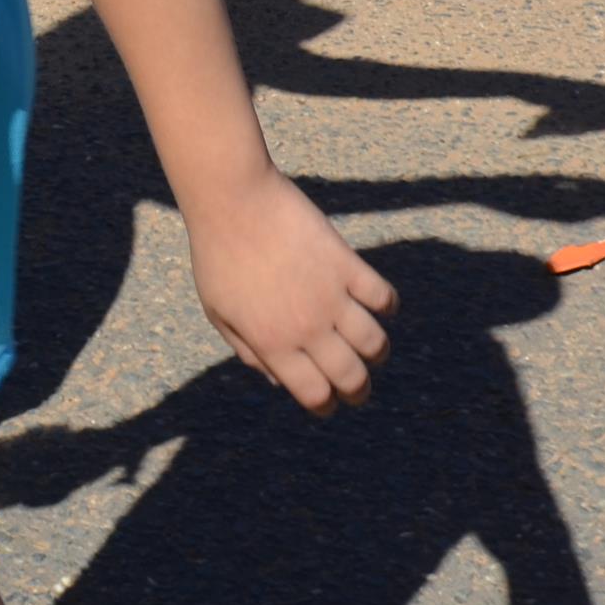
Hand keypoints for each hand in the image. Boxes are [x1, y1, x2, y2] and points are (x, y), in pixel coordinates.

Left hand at [181, 166, 393, 411]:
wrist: (233, 200)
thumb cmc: (217, 256)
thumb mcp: (219, 313)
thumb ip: (248, 352)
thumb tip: (277, 381)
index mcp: (272, 344)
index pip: (315, 395)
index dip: (325, 404)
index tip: (328, 400)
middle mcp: (306, 327)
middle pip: (351, 377)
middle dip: (358, 390)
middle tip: (358, 386)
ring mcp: (330, 295)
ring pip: (374, 343)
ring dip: (377, 352)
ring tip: (370, 348)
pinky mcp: (346, 263)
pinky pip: (383, 296)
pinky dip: (386, 305)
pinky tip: (377, 303)